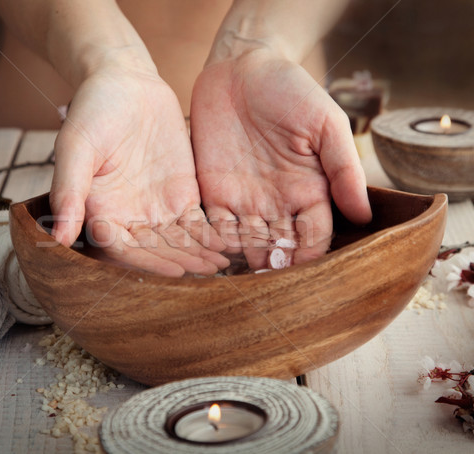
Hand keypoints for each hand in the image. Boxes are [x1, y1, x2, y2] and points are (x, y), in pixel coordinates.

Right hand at [50, 63, 228, 276]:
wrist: (126, 83)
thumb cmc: (93, 110)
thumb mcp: (76, 146)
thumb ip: (69, 190)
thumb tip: (57, 239)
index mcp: (100, 212)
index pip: (122, 249)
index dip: (147, 263)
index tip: (173, 271)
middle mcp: (128, 218)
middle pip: (154, 251)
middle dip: (181, 262)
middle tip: (209, 273)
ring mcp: (156, 209)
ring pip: (178, 241)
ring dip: (199, 255)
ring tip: (223, 265)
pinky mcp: (181, 195)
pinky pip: (197, 222)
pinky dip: (211, 235)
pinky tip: (229, 243)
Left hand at [191, 50, 371, 268]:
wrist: (241, 69)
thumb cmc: (291, 91)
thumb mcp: (325, 124)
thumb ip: (343, 168)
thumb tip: (364, 215)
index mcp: (309, 191)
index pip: (314, 237)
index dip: (311, 258)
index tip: (307, 279)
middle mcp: (277, 203)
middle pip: (280, 249)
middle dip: (277, 271)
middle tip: (272, 295)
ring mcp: (244, 200)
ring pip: (247, 245)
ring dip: (246, 265)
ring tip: (244, 288)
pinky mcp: (214, 193)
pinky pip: (215, 227)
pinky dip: (216, 246)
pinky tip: (215, 262)